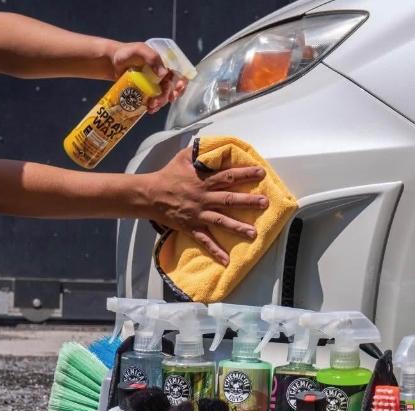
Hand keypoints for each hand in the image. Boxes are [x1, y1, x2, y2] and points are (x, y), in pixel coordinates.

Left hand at [110, 42, 187, 112]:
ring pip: (165, 95)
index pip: (179, 72)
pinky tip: (149, 109)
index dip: (181, 82)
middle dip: (168, 95)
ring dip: (161, 102)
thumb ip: (151, 57)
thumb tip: (164, 73)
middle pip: (172, 86)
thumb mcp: (139, 50)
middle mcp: (163, 73)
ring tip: (151, 106)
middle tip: (161, 100)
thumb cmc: (125, 53)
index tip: (177, 89)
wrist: (112, 63)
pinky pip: (156, 100)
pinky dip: (154, 106)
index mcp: (164, 61)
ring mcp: (156, 83)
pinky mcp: (149, 91)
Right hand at [144, 148, 268, 264]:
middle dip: (247, 201)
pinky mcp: (191, 227)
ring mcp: (198, 214)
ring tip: (253, 233)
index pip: (228, 176)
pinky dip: (215, 251)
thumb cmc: (168, 175)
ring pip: (221, 221)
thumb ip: (200, 151)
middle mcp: (203, 198)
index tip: (261, 174)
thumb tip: (214, 145)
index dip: (244, 174)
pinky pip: (204, 241)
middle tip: (264, 203)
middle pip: (228, 199)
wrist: (150, 195)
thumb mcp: (183, 157)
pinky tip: (226, 260)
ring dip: (237, 227)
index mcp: (203, 180)